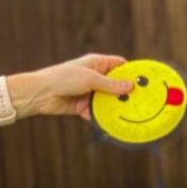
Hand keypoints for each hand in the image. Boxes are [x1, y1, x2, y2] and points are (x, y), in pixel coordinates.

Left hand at [9, 54, 132, 120]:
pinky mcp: (82, 107)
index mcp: (98, 64)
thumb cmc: (63, 78)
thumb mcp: (90, 79)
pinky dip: (103, 118)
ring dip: (115, 107)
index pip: (120, 66)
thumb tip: (129, 87)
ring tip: (131, 114)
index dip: (131, 73)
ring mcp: (89, 93)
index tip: (145, 81)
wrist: (40, 94)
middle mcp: (95, 78)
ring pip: (107, 100)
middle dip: (126, 92)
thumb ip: (110, 84)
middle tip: (141, 101)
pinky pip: (96, 113)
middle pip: (116, 85)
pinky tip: (114, 123)